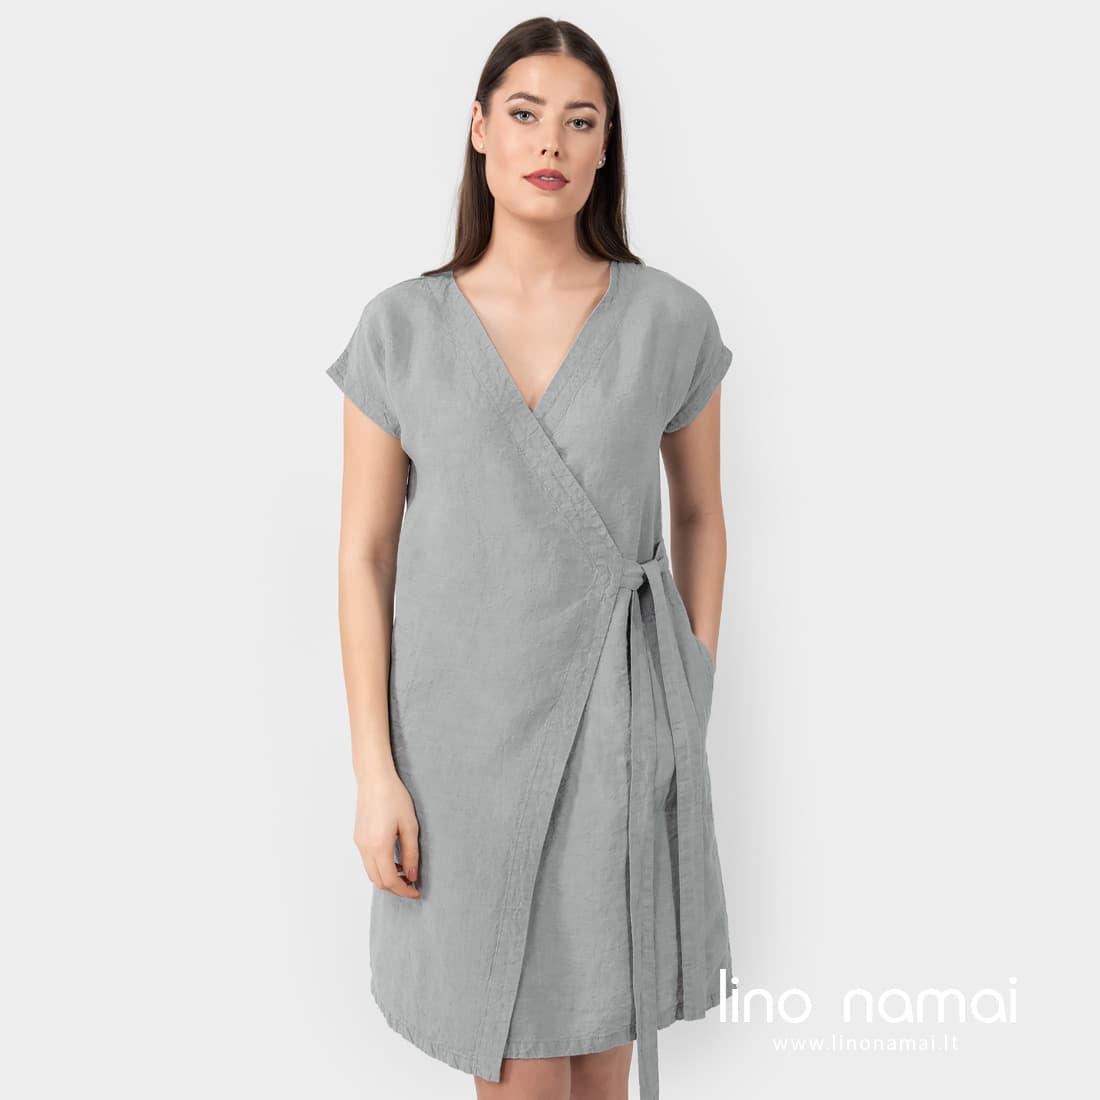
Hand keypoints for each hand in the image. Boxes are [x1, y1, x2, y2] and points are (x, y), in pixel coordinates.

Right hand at [354, 770, 420, 898]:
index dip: (404, 890)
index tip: (416, 892)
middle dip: (395, 888)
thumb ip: (411, 853)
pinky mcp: (358, 838)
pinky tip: (393, 859)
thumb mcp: (410, 825)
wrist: (374, 779)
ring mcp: (359, 843)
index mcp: (379, 846)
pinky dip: (380, 868)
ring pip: (371, 873)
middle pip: (378, 881)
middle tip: (412, 885)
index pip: (390, 880)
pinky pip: (367, 862)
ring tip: (405, 871)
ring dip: (387, 878)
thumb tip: (412, 875)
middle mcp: (365, 848)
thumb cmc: (394, 797)